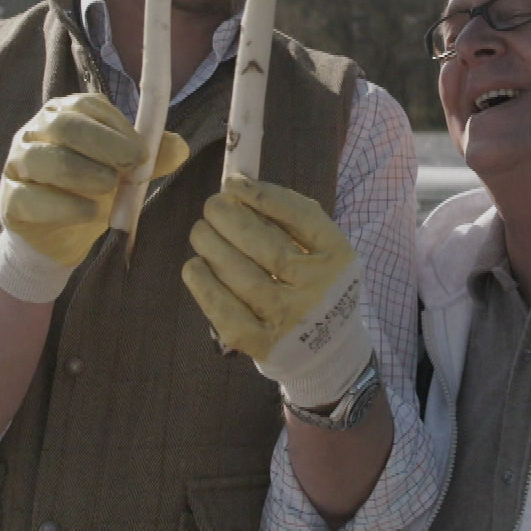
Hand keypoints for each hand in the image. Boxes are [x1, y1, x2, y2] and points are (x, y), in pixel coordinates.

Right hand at [0, 93, 186, 300]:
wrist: (58, 237)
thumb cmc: (90, 192)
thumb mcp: (124, 173)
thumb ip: (150, 158)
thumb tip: (180, 146)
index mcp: (65, 114)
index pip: (88, 106)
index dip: (117, 127)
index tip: (142, 152)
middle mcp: (36, 131)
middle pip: (64, 126)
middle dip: (102, 144)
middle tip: (130, 165)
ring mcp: (17, 164)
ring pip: (42, 159)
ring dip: (82, 173)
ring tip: (109, 189)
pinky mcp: (10, 200)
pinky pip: (30, 198)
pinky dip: (65, 207)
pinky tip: (90, 213)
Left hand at [182, 174, 373, 408]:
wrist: (328, 347)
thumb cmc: (314, 282)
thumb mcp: (319, 248)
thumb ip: (287, 216)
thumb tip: (237, 186)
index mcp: (336, 256)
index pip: (300, 217)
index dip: (262, 196)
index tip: (234, 183)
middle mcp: (317, 289)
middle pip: (267, 247)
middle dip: (230, 219)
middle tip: (211, 206)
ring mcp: (290, 319)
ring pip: (241, 276)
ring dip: (211, 246)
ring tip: (201, 232)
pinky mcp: (263, 344)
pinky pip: (225, 310)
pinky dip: (203, 284)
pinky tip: (194, 266)